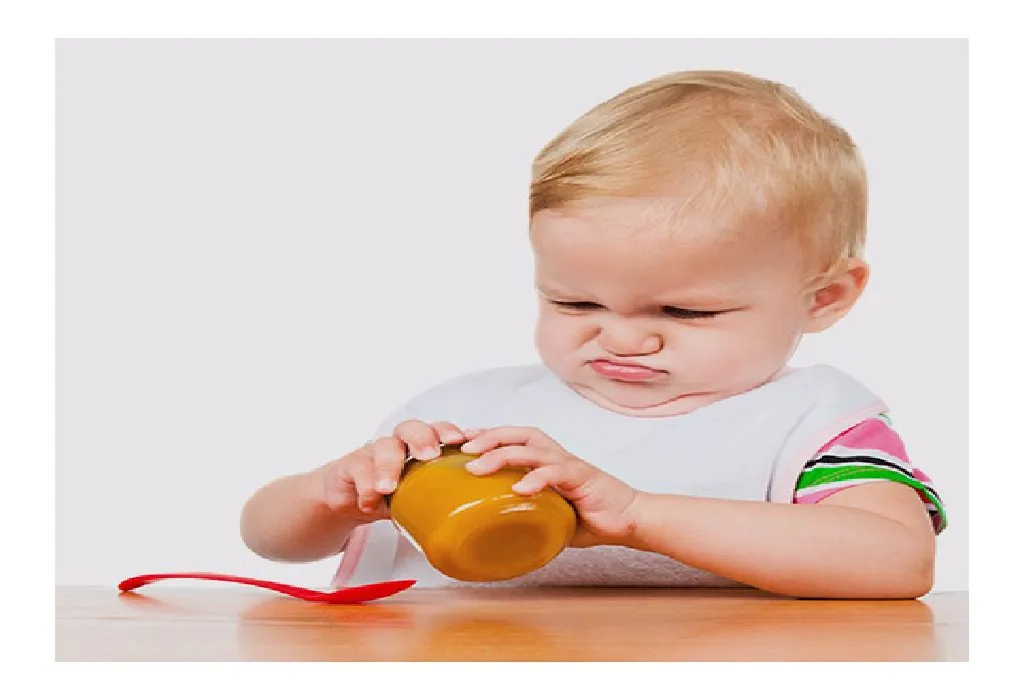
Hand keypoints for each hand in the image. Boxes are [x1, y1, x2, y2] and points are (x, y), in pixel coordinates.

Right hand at [316, 420, 470, 518]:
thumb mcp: (417, 499)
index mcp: (419, 449)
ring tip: (390, 487)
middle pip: (410, 428)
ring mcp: (373, 453)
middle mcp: (398, 445)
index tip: (461, 441)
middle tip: (429, 455)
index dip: (449, 431)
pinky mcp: (350, 466)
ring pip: (383, 445)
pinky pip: (358, 468)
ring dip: (389, 465)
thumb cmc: (390, 496)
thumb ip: (440, 502)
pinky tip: (370, 502)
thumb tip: (476, 519)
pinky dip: (365, 486)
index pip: (437, 430)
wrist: (347, 501)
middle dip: (422, 438)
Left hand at [460, 426, 639, 546]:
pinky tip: (520, 489)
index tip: (461, 438)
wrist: (631, 520)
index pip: (514, 438)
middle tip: (463, 447)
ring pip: (531, 450)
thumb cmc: (592, 516)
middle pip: (518, 435)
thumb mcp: (551, 514)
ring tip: (478, 467)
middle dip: (488, 437)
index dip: (488, 434)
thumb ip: (528, 514)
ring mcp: (569, 465)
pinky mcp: (583, 479)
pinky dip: (537, 478)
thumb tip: (496, 530)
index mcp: (548, 460)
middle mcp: (557, 456)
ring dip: (502, 455)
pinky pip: (557, 473)